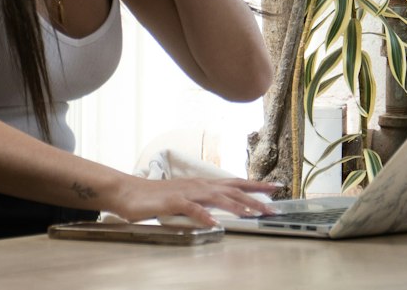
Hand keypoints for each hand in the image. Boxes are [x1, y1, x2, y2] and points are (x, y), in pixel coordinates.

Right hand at [110, 171, 278, 227]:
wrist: (130, 192)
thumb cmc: (158, 197)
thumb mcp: (186, 198)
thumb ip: (203, 202)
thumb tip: (221, 211)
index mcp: (204, 185)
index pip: (236, 183)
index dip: (256, 185)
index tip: (276, 187)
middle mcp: (200, 185)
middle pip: (233, 190)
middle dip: (255, 198)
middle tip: (274, 206)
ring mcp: (188, 192)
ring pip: (218, 197)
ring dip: (237, 206)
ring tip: (253, 214)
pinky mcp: (174, 201)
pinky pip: (192, 209)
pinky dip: (205, 216)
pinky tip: (214, 224)